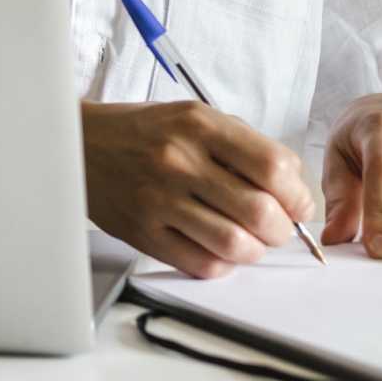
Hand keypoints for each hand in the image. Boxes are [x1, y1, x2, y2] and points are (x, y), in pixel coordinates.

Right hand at [82, 99, 314, 277]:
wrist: (82, 143)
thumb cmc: (145, 130)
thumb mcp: (195, 116)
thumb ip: (243, 145)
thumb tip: (291, 185)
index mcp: (200, 125)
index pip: (272, 166)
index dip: (297, 193)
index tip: (299, 203)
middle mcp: (181, 160)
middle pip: (259, 211)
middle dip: (283, 229)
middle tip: (281, 227)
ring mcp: (160, 200)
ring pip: (234, 245)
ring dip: (256, 251)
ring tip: (253, 241)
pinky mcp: (143, 233)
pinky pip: (200, 264)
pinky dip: (223, 264)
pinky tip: (221, 250)